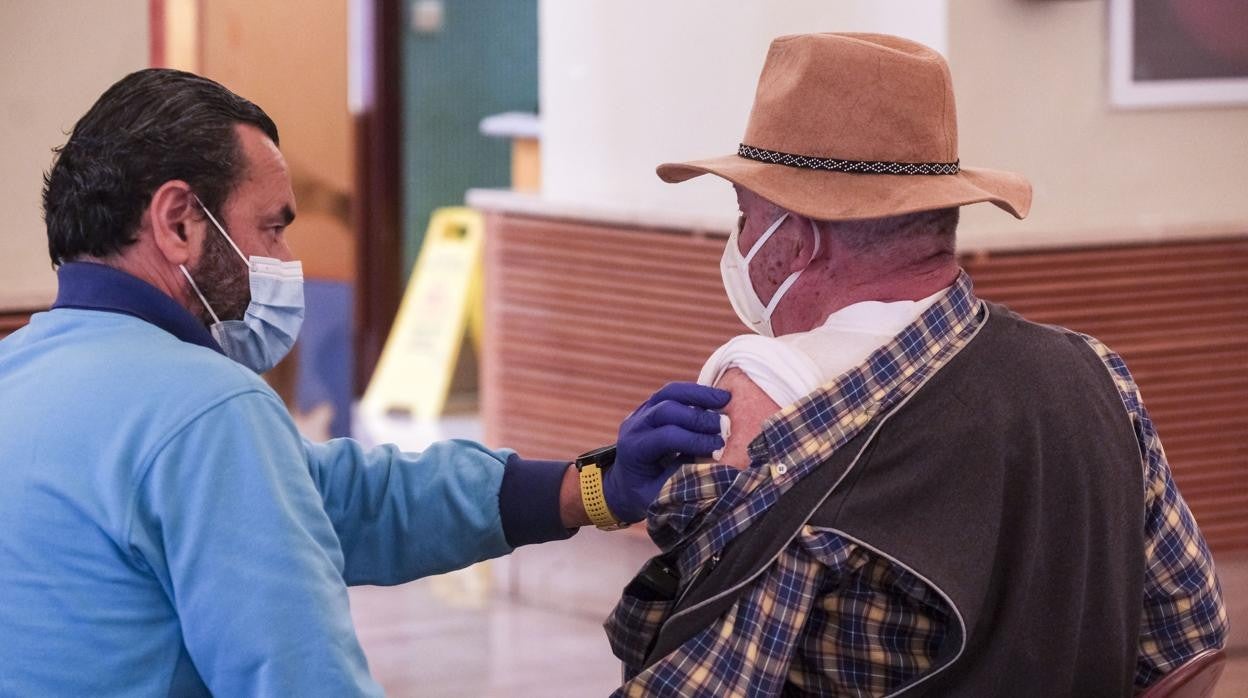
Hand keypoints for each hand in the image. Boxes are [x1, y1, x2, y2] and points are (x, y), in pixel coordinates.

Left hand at [604, 382, 729, 522]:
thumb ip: (682, 479)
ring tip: (726, 399)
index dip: (694, 440)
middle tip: (725, 426)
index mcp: (634, 449)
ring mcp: (641, 412)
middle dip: (698, 417)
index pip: (665, 437)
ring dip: (700, 395)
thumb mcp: (659, 495)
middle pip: (666, 409)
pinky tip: (716, 398)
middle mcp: (634, 426)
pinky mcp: (652, 405)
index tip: (719, 447)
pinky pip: (673, 392)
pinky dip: (696, 393)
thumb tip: (714, 467)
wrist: (624, 484)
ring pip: (669, 392)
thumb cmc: (643, 493)